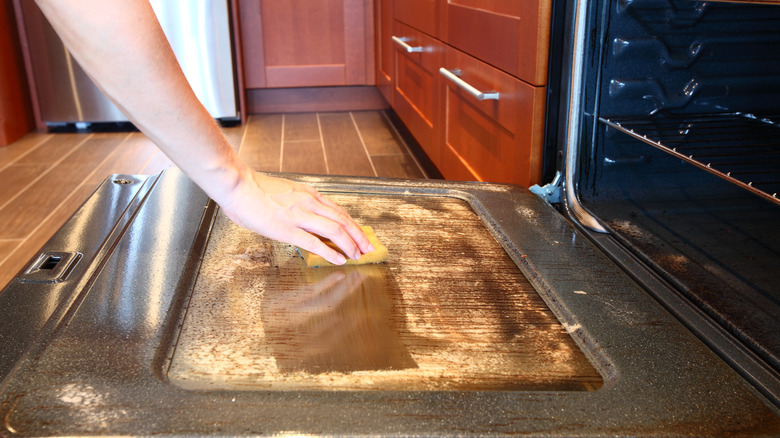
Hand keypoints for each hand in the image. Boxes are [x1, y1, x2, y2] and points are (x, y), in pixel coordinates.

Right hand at [218, 170, 373, 265]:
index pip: (339, 210)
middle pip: (343, 220)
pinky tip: (338, 259)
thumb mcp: (285, 192)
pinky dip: (330, 251)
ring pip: (334, 229)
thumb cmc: (253, 189)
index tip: (361, 234)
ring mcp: (299, 215)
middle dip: (359, 236)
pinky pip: (314, 242)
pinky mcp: (287, 229)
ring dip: (349, 244)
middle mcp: (308, 202)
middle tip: (368, 248)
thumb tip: (303, 217)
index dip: (353, 225)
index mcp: (308, 194)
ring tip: (357, 255)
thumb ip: (297, 203)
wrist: (236, 184)